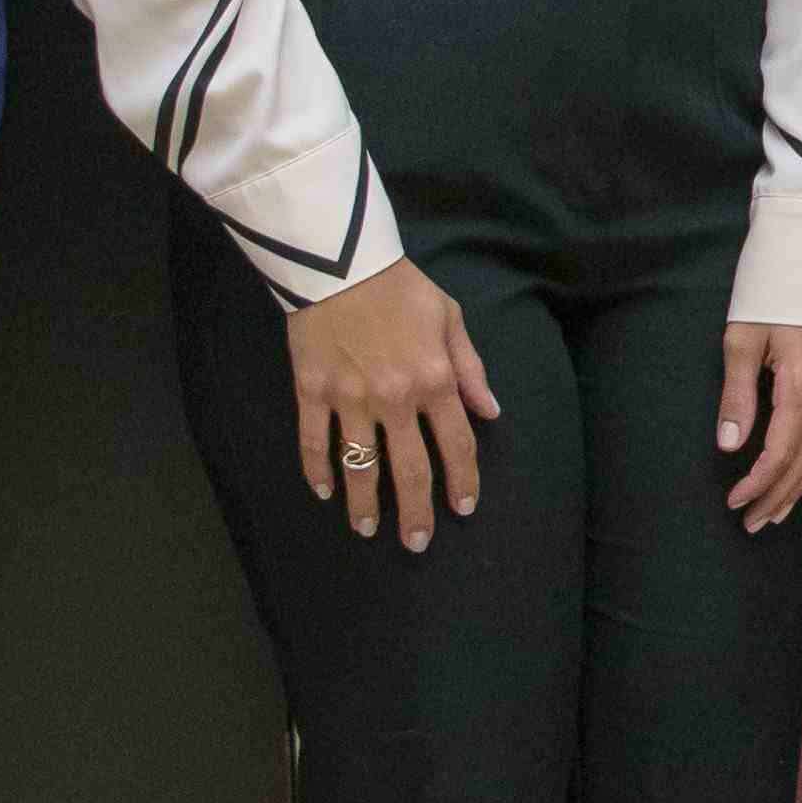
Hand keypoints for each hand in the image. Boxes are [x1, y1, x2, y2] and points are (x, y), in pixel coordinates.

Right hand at [286, 259, 505, 546]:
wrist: (340, 260)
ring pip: (360, 464)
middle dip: (416, 512)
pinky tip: (325, 491)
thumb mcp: (450, 318)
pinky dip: (318, 470)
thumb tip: (490, 412)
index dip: (463, 480)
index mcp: (434, 379)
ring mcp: (349, 398)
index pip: (457, 444)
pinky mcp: (311, 391)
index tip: (463, 508)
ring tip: (366, 530)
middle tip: (417, 542)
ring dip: (365, 503)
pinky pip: (314, 441)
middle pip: (410, 469)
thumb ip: (470, 368)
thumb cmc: (400, 287)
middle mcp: (395, 397)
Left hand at [716, 322, 801, 528]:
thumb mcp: (741, 338)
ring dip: (799, 486)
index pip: (781, 450)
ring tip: (775, 513)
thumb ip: (737, 396)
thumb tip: (729, 445)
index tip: (734, 501)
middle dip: (778, 495)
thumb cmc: (770, 289)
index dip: (758, 482)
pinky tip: (801, 476)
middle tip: (752, 523)